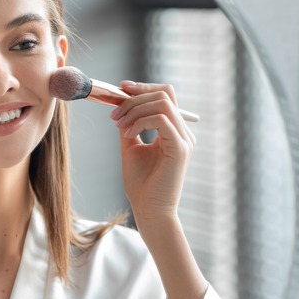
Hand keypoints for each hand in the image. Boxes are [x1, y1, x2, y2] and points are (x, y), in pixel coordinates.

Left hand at [110, 81, 195, 223]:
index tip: (121, 88)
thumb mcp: (131, 148)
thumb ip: (129, 126)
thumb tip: (120, 107)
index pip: (165, 96)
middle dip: (135, 98)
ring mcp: (184, 140)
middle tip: (114, 114)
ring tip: (119, 125)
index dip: (143, 88)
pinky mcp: (180, 149)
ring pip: (162, 104)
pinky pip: (161, 120)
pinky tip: (127, 135)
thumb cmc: (141, 185)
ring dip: (135, 110)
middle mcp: (183, 133)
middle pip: (164, 94)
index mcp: (174, 132)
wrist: (149, 211)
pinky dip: (140, 122)